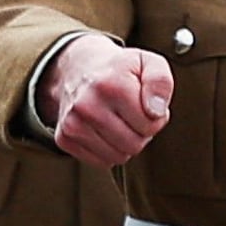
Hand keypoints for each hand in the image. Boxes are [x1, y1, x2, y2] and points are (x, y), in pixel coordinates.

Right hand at [39, 31, 171, 165]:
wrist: (78, 68)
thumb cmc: (118, 69)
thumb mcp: (148, 63)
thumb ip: (160, 82)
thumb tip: (157, 111)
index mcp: (111, 85)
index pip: (150, 125)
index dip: (156, 117)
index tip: (146, 104)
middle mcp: (87, 105)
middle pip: (134, 145)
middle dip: (141, 132)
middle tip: (132, 114)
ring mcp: (72, 123)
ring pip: (118, 157)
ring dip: (125, 143)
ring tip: (119, 120)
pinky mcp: (64, 138)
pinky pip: (101, 162)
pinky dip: (108, 150)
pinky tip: (104, 129)